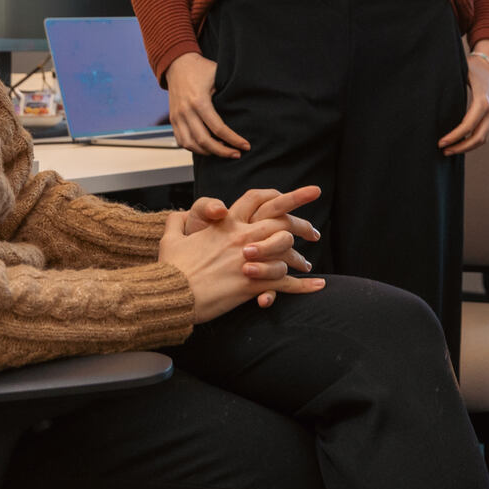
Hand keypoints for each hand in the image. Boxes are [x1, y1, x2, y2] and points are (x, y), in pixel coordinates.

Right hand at [158, 190, 325, 322]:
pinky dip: (303, 286)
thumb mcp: (170, 239)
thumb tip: (178, 215)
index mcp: (226, 224)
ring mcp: (249, 261)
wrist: (171, 294)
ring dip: (297, 260)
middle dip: (302, 226)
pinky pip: (284, 284)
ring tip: (306, 265)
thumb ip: (177, 222)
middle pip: (281, 224)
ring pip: (285, 252)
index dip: (279, 194)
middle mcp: (242, 238)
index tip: (300, 193)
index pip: (257, 200)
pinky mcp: (251, 285)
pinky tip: (318, 286)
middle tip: (314, 233)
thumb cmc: (172, 268)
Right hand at [165, 51, 249, 157]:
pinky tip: (207, 147)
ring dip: (208, 152)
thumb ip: (228, 93)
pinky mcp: (172, 119)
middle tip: (236, 154)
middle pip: (204, 141)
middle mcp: (186, 111)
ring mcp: (177, 117)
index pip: (218, 128)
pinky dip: (194, 148)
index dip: (233, 140)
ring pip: (191, 145)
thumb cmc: (201, 69)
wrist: (177, 63)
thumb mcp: (218, 76)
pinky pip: (181, 141)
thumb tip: (246, 108)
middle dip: (222, 151)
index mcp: (199, 101)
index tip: (245, 146)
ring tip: (222, 151)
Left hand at [439, 39, 488, 154]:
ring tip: (449, 150)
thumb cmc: (473, 67)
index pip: (468, 126)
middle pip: (478, 137)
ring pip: (483, 138)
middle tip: (444, 151)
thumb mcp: (460, 72)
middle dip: (461, 147)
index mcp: (482, 100)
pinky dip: (472, 142)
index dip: (454, 137)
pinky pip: (485, 134)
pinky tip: (459, 143)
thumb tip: (429, 97)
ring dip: (467, 147)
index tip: (441, 142)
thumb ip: (448, 84)